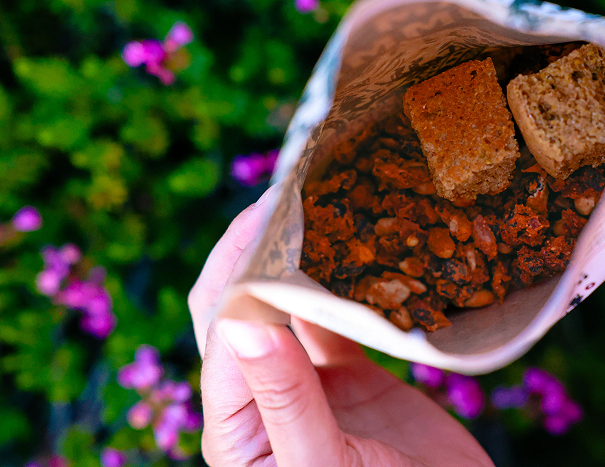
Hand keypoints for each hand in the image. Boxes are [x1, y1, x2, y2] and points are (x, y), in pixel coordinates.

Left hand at [188, 188, 492, 466]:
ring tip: (317, 202)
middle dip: (255, 252)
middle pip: (241, 309)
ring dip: (296, 258)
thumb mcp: (325, 464)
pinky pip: (334, 314)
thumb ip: (283, 399)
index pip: (222, 334)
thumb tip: (242, 324)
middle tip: (288, 193)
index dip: (236, 271)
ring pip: (286, 305)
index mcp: (235, 428)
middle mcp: (260, 397)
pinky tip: (355, 244)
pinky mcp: (346, 371)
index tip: (269, 214)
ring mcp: (305, 380)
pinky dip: (340, 280)